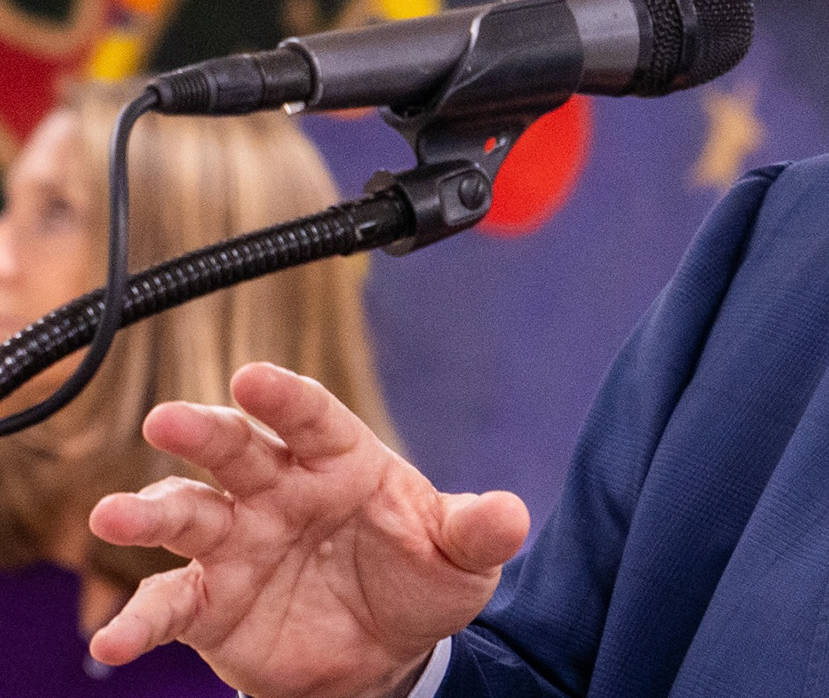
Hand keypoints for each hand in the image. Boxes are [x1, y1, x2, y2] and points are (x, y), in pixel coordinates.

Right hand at [88, 362, 528, 697]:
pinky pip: (167, 605)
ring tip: (112, 516)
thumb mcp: (460, 556)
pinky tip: (112, 640)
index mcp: (339, 460)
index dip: (283, 397)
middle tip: (167, 421)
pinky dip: (137, 620)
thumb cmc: (419, 580)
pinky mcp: (209, 603)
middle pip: (234, 449)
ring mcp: (236, 543)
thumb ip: (477, 531)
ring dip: (146, 513)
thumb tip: (512, 515)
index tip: (254, 377)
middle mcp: (277, 490)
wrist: (386, 654)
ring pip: (184, 513)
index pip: (311, 417)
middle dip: (202, 431)